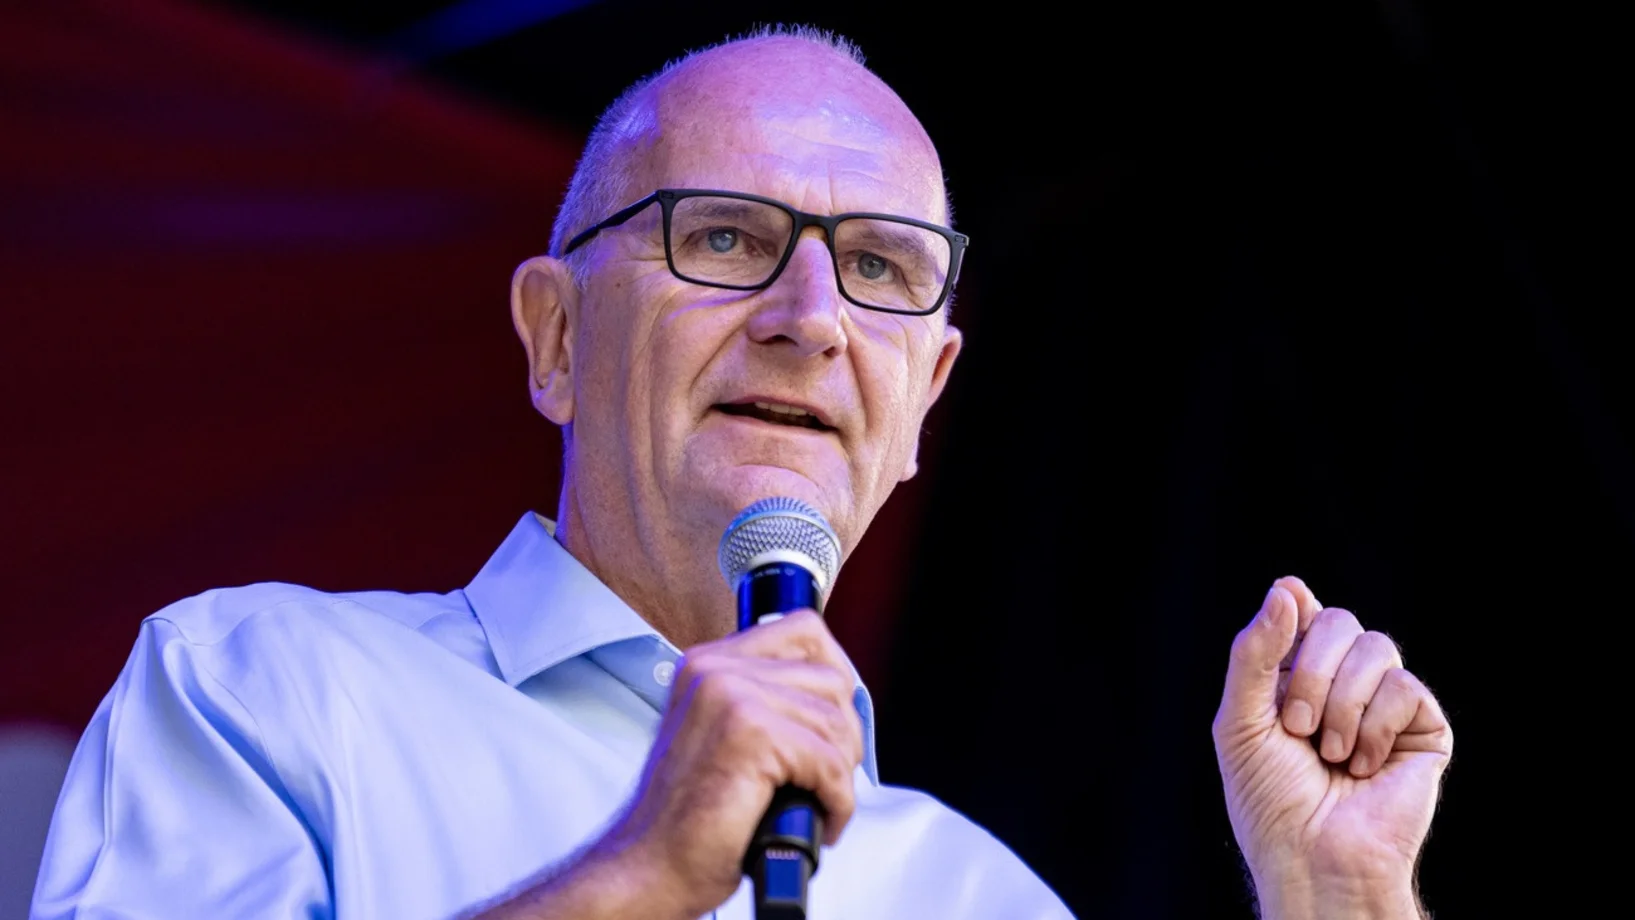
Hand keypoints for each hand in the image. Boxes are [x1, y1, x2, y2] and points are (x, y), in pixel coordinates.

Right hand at [590, 610, 863, 919]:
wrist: (650, 865)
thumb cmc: (688, 814)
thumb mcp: (721, 733)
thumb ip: (764, 698)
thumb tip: (836, 690)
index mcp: (708, 662)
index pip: (803, 630)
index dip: (837, 671)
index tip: (837, 716)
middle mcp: (716, 669)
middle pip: (830, 677)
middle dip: (845, 733)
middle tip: (827, 773)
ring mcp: (731, 697)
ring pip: (836, 721)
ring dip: (842, 772)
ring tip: (818, 799)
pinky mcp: (751, 735)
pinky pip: (831, 763)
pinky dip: (838, 801)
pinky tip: (822, 820)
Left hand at [1212, 577, 1452, 918]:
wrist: (1314, 857)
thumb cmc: (1270, 799)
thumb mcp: (1240, 721)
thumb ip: (1255, 652)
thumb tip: (1288, 586)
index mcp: (1293, 676)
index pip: (1302, 610)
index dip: (1295, 607)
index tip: (1289, 610)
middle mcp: (1341, 682)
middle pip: (1339, 621)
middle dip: (1312, 672)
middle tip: (1297, 727)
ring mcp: (1384, 703)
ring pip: (1376, 647)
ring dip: (1342, 704)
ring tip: (1330, 754)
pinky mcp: (1423, 728)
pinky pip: (1406, 687)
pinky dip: (1375, 726)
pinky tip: (1363, 766)